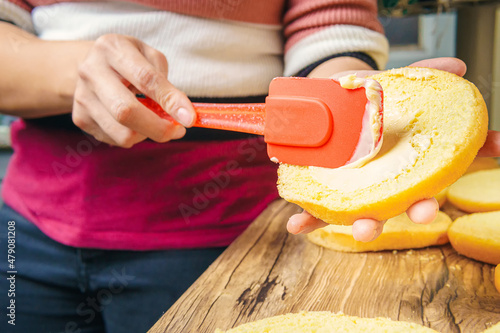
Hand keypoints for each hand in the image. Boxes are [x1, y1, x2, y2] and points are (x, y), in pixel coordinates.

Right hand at [72, 34, 195, 146]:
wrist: (91, 66)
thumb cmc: (128, 61)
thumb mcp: (149, 57)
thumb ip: (165, 82)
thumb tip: (181, 113)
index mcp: (111, 49)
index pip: (145, 79)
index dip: (170, 101)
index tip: (189, 118)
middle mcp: (91, 71)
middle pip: (125, 111)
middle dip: (158, 128)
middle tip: (177, 131)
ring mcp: (82, 97)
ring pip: (121, 133)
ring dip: (148, 135)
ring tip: (156, 123)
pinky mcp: (80, 118)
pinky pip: (115, 140)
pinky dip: (134, 136)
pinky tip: (136, 123)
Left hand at [287, 57, 488, 241]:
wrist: (331, 99)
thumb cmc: (368, 100)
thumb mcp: (393, 85)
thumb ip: (423, 77)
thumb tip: (458, 66)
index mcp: (398, 170)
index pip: (419, 193)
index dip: (428, 202)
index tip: (431, 208)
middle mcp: (374, 187)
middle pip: (390, 209)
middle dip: (405, 215)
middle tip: (419, 215)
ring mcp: (347, 191)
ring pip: (355, 214)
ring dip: (361, 225)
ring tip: (363, 231)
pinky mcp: (319, 188)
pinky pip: (313, 209)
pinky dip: (306, 219)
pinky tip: (296, 226)